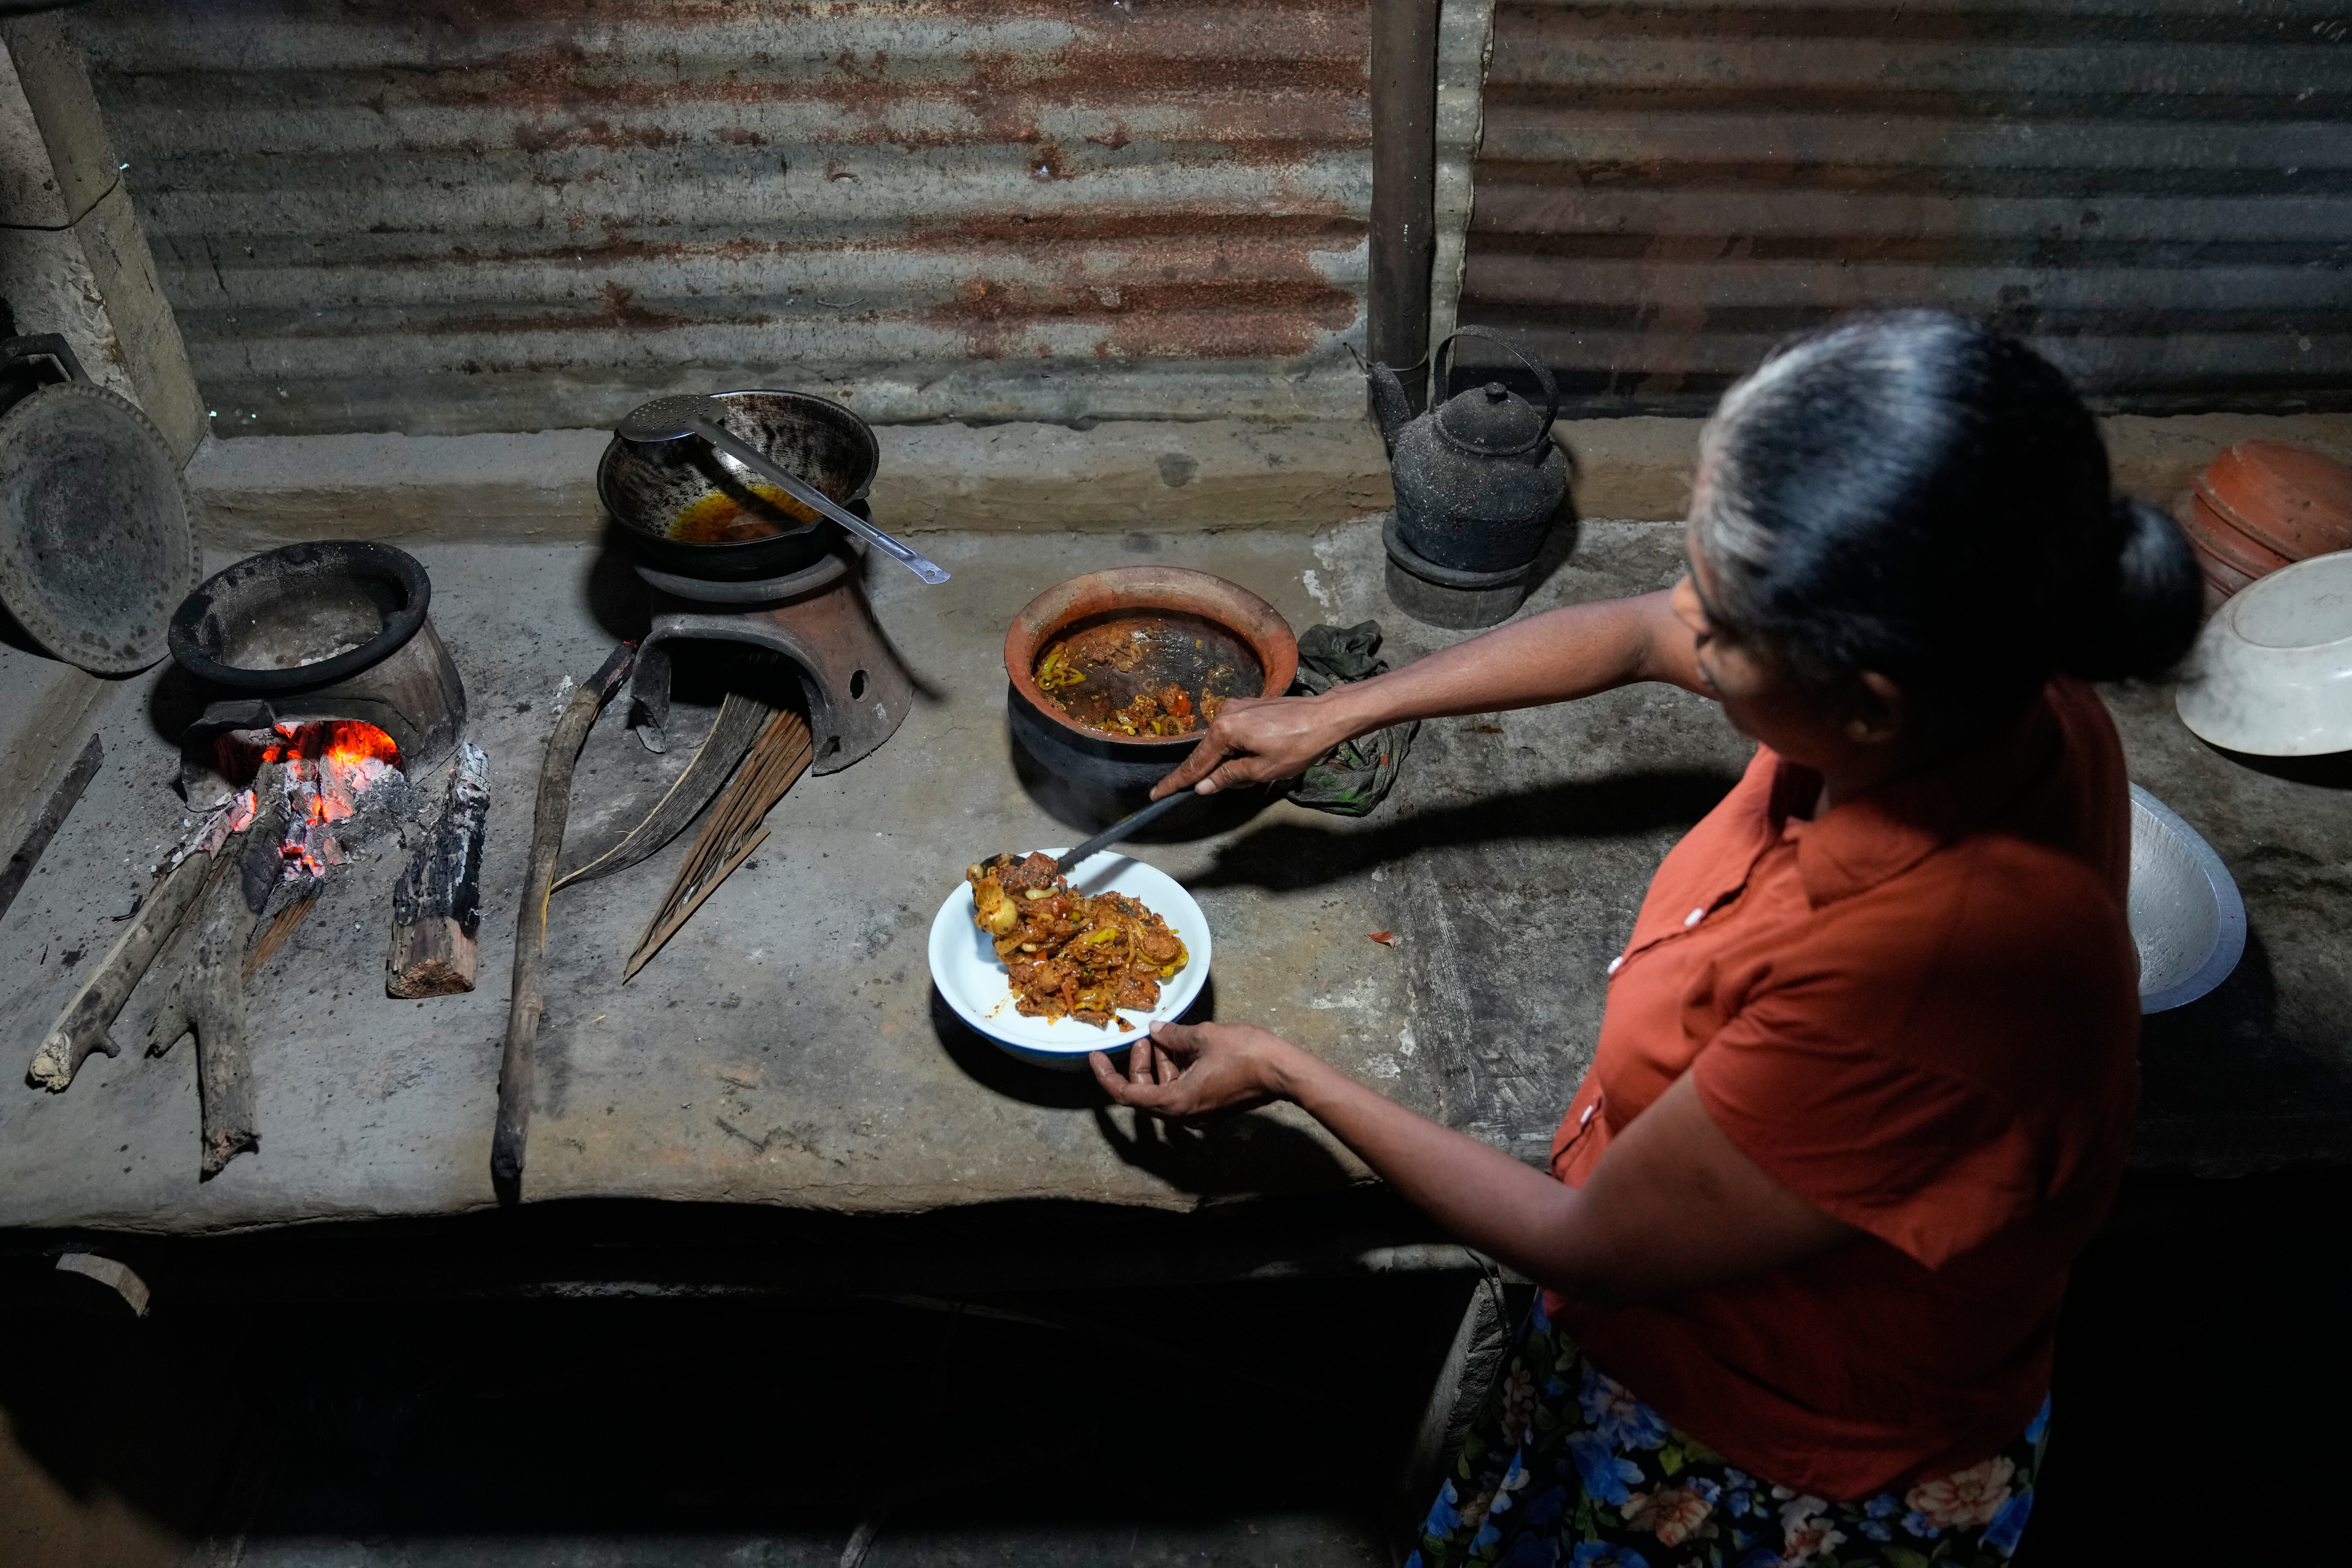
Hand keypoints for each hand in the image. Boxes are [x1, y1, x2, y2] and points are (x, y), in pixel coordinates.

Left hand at [1088, 1020, 1297, 1119]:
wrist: (1283, 1071)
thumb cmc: (1246, 1054)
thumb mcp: (1203, 1036)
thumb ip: (1173, 1035)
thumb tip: (1156, 1031)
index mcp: (1176, 1101)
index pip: (1127, 1095)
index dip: (1106, 1075)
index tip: (1095, 1056)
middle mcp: (1184, 1113)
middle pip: (1145, 1094)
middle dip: (1139, 1064)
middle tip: (1145, 1038)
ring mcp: (1199, 1112)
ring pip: (1164, 1091)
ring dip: (1160, 1065)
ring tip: (1166, 1037)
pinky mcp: (1211, 1106)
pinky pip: (1183, 1090)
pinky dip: (1177, 1070)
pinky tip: (1184, 1047)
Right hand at [1150, 693, 1350, 798]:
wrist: (1328, 717)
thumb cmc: (1298, 744)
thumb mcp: (1262, 770)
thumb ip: (1228, 777)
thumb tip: (1203, 786)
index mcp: (1224, 730)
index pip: (1195, 764)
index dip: (1176, 782)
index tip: (1156, 794)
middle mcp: (1225, 713)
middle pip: (1209, 753)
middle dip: (1218, 773)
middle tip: (1245, 781)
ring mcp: (1238, 707)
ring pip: (1225, 744)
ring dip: (1235, 761)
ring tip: (1266, 766)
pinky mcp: (1250, 706)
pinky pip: (1236, 732)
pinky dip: (1242, 748)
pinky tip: (1262, 755)